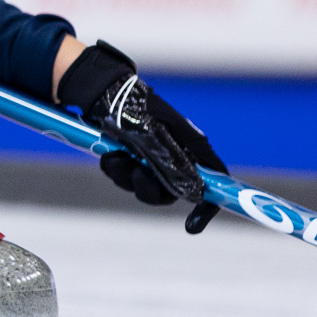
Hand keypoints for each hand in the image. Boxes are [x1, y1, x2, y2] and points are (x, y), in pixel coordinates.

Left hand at [57, 40, 227, 232]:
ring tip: (114, 158)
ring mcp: (153, 157)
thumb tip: (194, 192)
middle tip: (136, 174)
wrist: (103, 92)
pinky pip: (126, 178)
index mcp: (192, 146)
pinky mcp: (133, 158)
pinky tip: (108, 156)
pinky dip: (116, 170)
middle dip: (150, 189)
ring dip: (127, 178)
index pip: (214, 179)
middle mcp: (176, 155)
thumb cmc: (134, 109)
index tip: (192, 224)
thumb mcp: (155, 136)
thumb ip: (173, 163)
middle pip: (173, 191)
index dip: (208, 205)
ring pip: (145, 187)